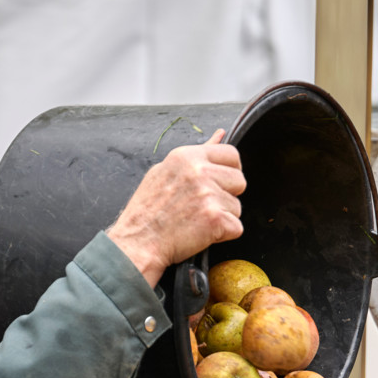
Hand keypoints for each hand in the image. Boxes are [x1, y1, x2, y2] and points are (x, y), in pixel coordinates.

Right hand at [106, 129, 244, 285]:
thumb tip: (221, 134)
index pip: (231, 154)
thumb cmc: (147, 212)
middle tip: (202, 207)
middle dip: (227, 196)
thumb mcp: (164, 171)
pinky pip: (236, 228)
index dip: (229, 171)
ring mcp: (208, 194)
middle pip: (239, 180)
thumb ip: (197, 155)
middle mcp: (199, 171)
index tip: (218, 183)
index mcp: (187, 156)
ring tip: (196, 221)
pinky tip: (200, 233)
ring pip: (237, 207)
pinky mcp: (215, 218)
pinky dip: (222, 235)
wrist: (137, 243)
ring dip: (223, 217)